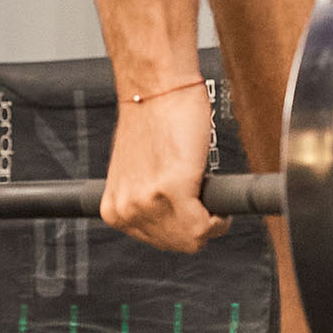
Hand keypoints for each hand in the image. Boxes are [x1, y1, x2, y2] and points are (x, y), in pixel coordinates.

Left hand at [100, 85, 227, 252]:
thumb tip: (170, 220)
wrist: (157, 88)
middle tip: (199, 194)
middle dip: (197, 223)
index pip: (160, 243)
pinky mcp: (171, 190)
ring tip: (200, 185)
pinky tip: (209, 186)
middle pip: (179, 245)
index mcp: (114, 208)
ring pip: (194, 238)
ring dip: (207, 216)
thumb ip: (148, 201)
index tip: (191, 208)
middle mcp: (126, 210)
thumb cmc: (153, 119)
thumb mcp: (139, 174)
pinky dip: (218, 214)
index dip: (183, 226)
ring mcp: (147, 203)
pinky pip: (206, 226)